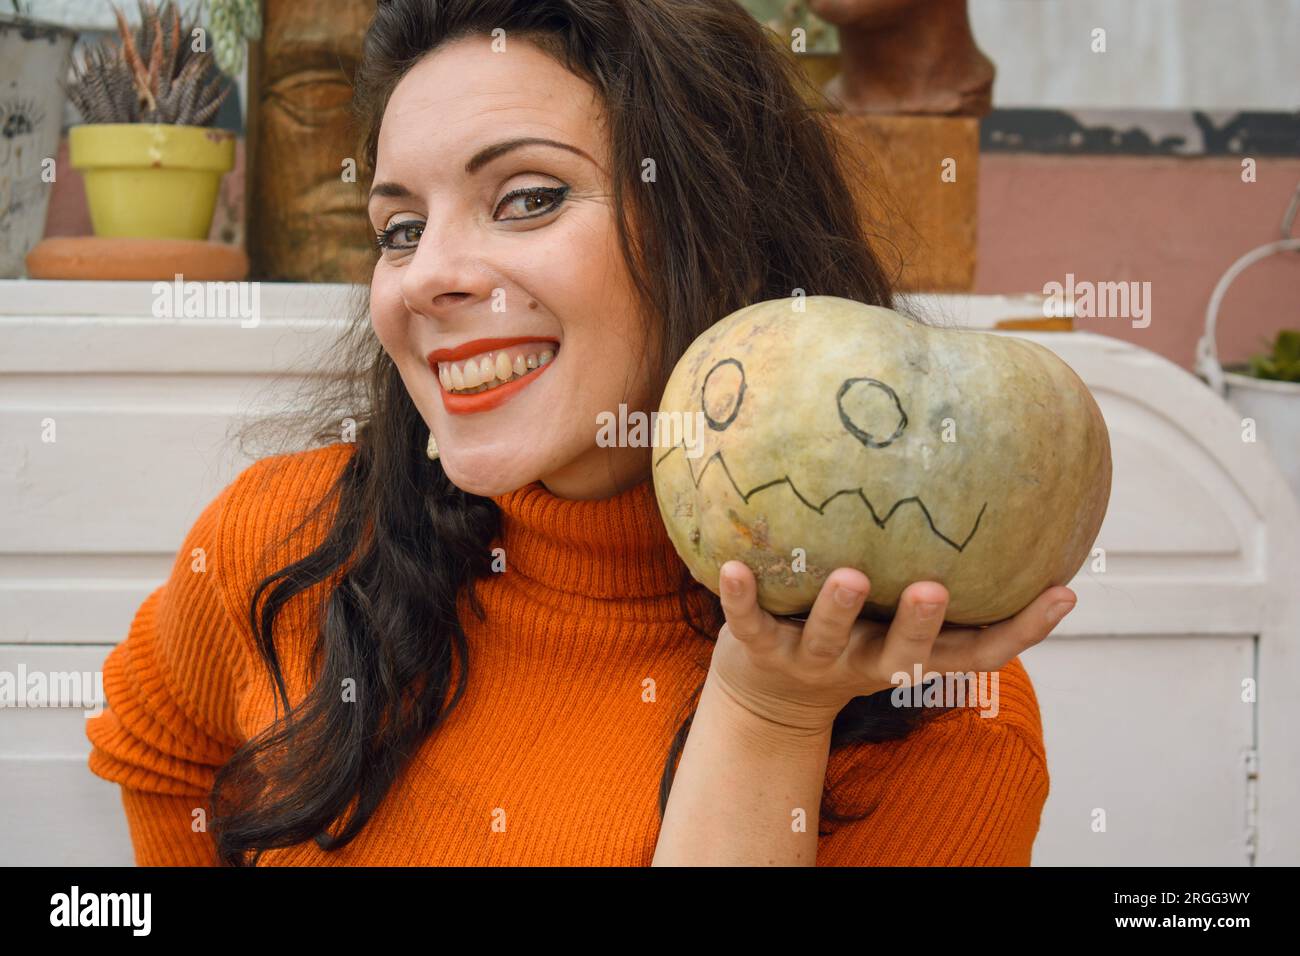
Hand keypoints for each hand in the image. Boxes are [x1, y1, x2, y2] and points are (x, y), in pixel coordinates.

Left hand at [709, 560, 1075, 734]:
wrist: (767, 695)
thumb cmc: (846, 634)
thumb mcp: (893, 615)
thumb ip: (933, 572)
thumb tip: (990, 502)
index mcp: (909, 654)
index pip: (978, 653)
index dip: (1024, 631)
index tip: (1063, 592)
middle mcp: (867, 661)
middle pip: (904, 654)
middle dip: (922, 624)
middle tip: (935, 589)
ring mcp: (813, 660)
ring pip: (828, 639)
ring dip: (838, 610)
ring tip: (848, 576)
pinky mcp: (760, 650)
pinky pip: (750, 624)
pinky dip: (739, 598)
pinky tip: (732, 566)